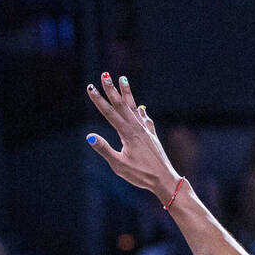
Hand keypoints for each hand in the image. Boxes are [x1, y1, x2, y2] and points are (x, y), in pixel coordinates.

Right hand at [86, 73, 181, 202]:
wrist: (165, 179)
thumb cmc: (141, 175)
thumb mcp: (119, 165)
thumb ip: (104, 149)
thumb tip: (89, 136)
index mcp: (127, 134)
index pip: (109, 113)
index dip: (98, 100)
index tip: (91, 87)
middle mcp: (137, 128)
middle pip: (122, 105)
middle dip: (112, 89)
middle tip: (105, 75)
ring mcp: (146, 131)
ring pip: (134, 108)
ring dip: (127, 94)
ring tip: (123, 79)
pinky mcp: (152, 136)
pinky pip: (145, 119)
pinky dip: (142, 112)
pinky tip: (142, 109)